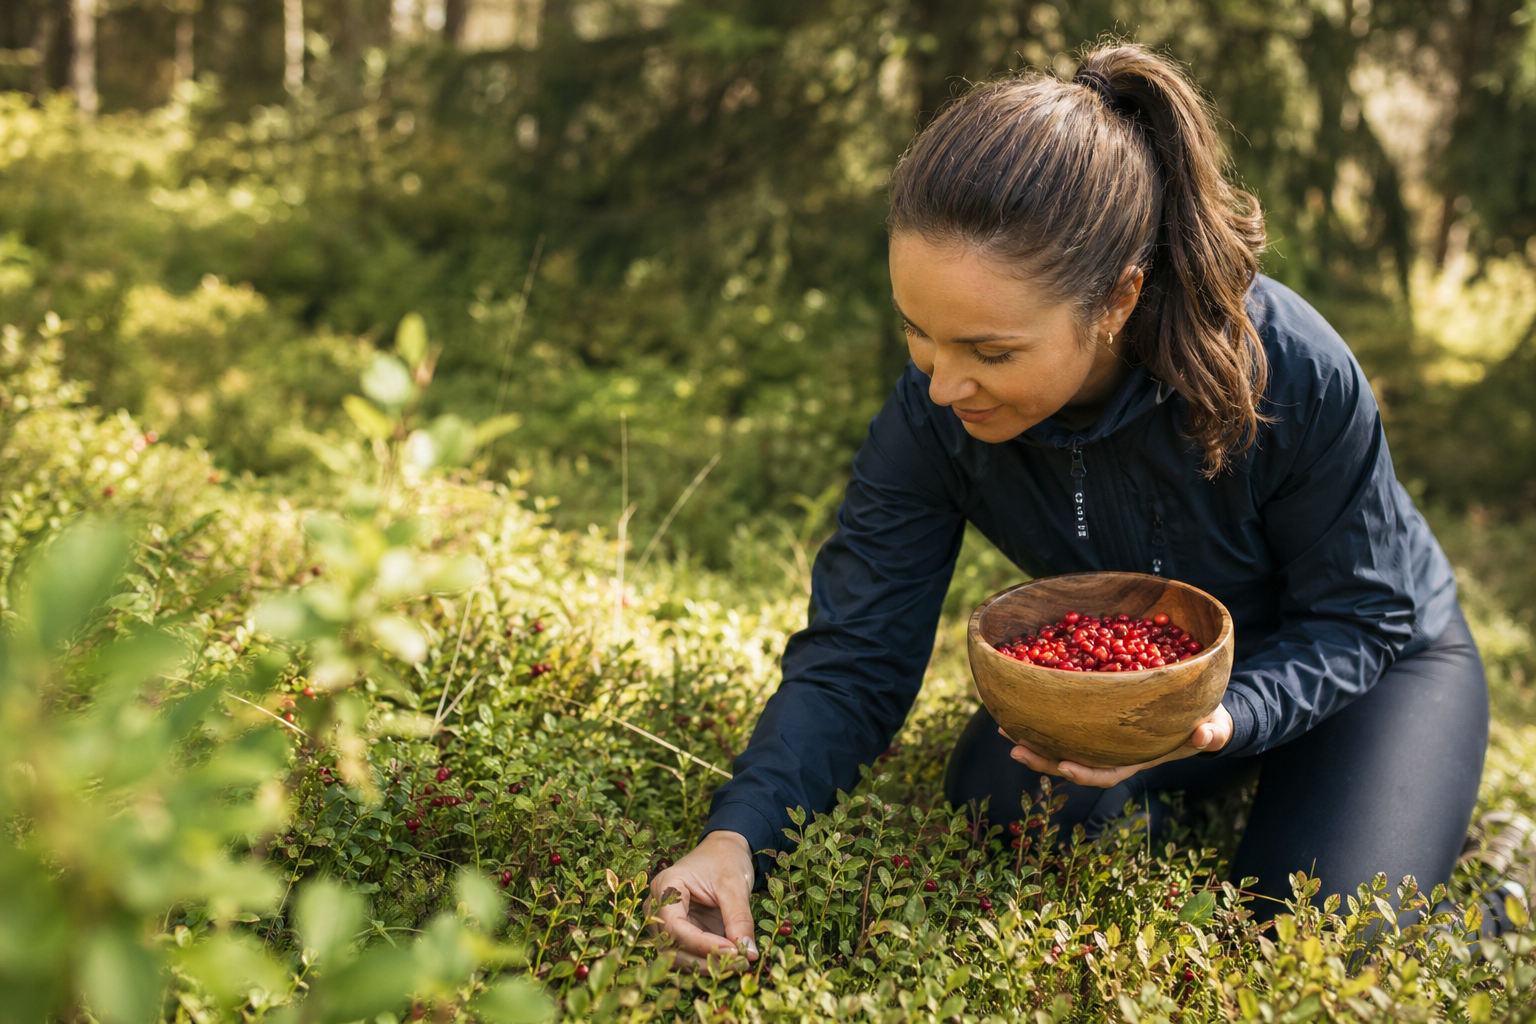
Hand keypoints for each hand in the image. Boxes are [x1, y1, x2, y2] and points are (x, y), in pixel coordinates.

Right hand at [647, 830, 757, 971]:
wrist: (725, 850)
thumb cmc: (726, 859)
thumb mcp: (735, 886)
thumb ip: (739, 919)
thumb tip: (748, 954)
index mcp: (666, 886)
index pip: (674, 926)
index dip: (702, 944)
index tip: (733, 952)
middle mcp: (658, 906)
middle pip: (670, 945)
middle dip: (703, 959)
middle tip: (738, 963)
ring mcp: (667, 920)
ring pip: (676, 955)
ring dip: (705, 965)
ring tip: (737, 964)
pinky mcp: (681, 931)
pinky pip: (687, 953)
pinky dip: (707, 961)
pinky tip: (730, 962)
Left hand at [1001, 703, 1232, 788]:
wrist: (1199, 715)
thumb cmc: (1207, 723)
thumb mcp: (1213, 727)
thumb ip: (1211, 733)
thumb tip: (1204, 735)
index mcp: (1136, 758)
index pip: (1106, 772)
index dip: (1084, 774)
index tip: (1062, 767)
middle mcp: (1113, 751)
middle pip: (1073, 762)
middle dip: (1042, 759)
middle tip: (1014, 748)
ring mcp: (1102, 738)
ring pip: (1062, 744)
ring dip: (1033, 739)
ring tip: (1003, 728)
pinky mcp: (1095, 720)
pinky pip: (1064, 722)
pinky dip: (1042, 716)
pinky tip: (1020, 705)